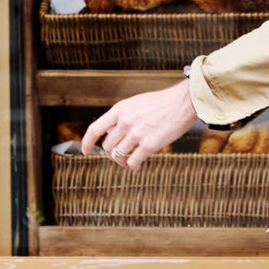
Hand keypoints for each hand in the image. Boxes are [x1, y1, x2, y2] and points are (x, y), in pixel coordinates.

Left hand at [82, 79, 197, 169]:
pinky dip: (133, 165)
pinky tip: (137, 164)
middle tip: (122, 153)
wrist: (182, 102)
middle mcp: (125, 122)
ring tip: (131, 159)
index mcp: (120, 110)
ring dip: (123, 160)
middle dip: (112, 152)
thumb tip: (111, 133)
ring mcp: (136, 134)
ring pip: (119, 156)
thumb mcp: (135, 104)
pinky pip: (132, 162)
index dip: (87, 142)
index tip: (86, 151)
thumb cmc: (161, 103)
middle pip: (108, 146)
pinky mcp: (149, 145)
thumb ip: (122, 117)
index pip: (95, 129)